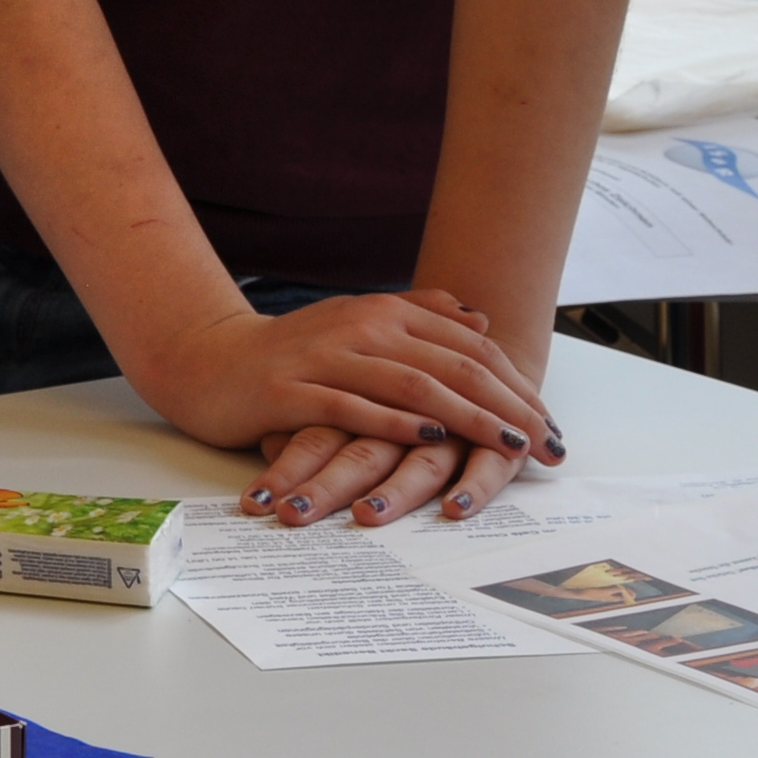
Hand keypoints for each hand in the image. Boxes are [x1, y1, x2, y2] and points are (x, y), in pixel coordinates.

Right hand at [126, 289, 563, 524]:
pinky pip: (351, 407)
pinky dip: (395, 423)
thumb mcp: (357, 325)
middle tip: (548, 446)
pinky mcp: (288, 392)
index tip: (550, 424)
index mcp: (382, 311)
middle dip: (509, 408)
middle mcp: (358, 327)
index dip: (516, 385)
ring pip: (412, 385)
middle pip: (452, 366)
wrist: (207, 362)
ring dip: (470, 418)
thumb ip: (417, 314)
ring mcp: (323, 358)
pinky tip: (430, 439)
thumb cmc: (291, 354)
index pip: (468, 347)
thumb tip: (479, 319)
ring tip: (511, 446)